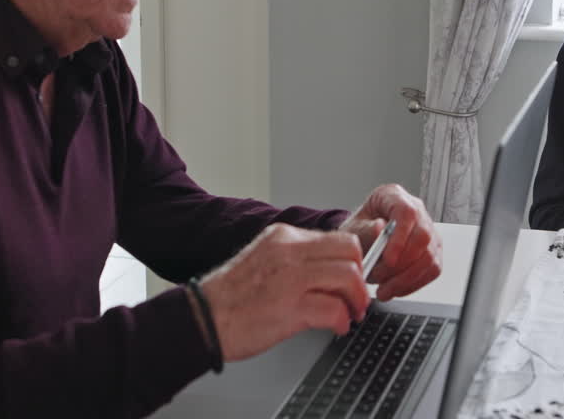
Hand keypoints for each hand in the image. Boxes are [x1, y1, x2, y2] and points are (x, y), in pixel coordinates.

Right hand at [199, 223, 368, 361]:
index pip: (338, 238)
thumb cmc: (231, 296)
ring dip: (356, 300)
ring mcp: (290, 279)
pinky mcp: (289, 309)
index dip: (355, 261)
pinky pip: (334, 309)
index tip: (356, 277)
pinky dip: (343, 321)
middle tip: (357, 298)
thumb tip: (332, 268)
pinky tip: (337, 327)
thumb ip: (297, 258)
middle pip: (350, 253)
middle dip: (360, 279)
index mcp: (284, 236)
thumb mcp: (266, 259)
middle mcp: (289, 252)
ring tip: (351, 314)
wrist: (203, 318)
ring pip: (348, 277)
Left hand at [339, 184, 442, 301]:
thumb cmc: (358, 232)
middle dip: (401, 264)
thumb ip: (365, 230)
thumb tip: (380, 229)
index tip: (388, 260)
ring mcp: (428, 230)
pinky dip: (413, 284)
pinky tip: (396, 288)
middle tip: (380, 278)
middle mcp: (416, 210)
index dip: (400, 237)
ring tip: (384, 289)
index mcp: (393, 196)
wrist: (362, 244)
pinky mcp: (433, 250)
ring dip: (405, 278)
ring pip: (429, 257)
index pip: (407, 212)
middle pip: (422, 236)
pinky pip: (432, 270)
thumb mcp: (352, 230)